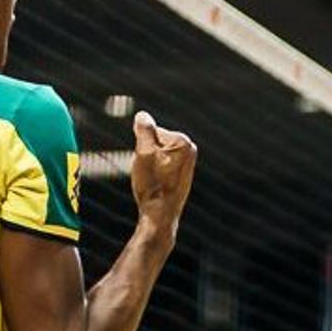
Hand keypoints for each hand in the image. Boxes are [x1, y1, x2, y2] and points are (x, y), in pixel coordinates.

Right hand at [128, 111, 197, 231]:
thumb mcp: (143, 152)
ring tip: (152, 180)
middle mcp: (190, 150)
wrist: (160, 215)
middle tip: (149, 173)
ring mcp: (187, 163)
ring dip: (148, 165)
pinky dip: (154, 173)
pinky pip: (160, 166)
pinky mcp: (182, 174)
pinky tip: (156, 186)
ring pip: (156, 155)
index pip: (151, 131)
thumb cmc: (152, 184)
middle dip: (145, 155)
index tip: (147, 164)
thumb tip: (143, 115)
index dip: (141, 147)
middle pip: (155, 142)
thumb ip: (144, 130)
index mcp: (183, 141)